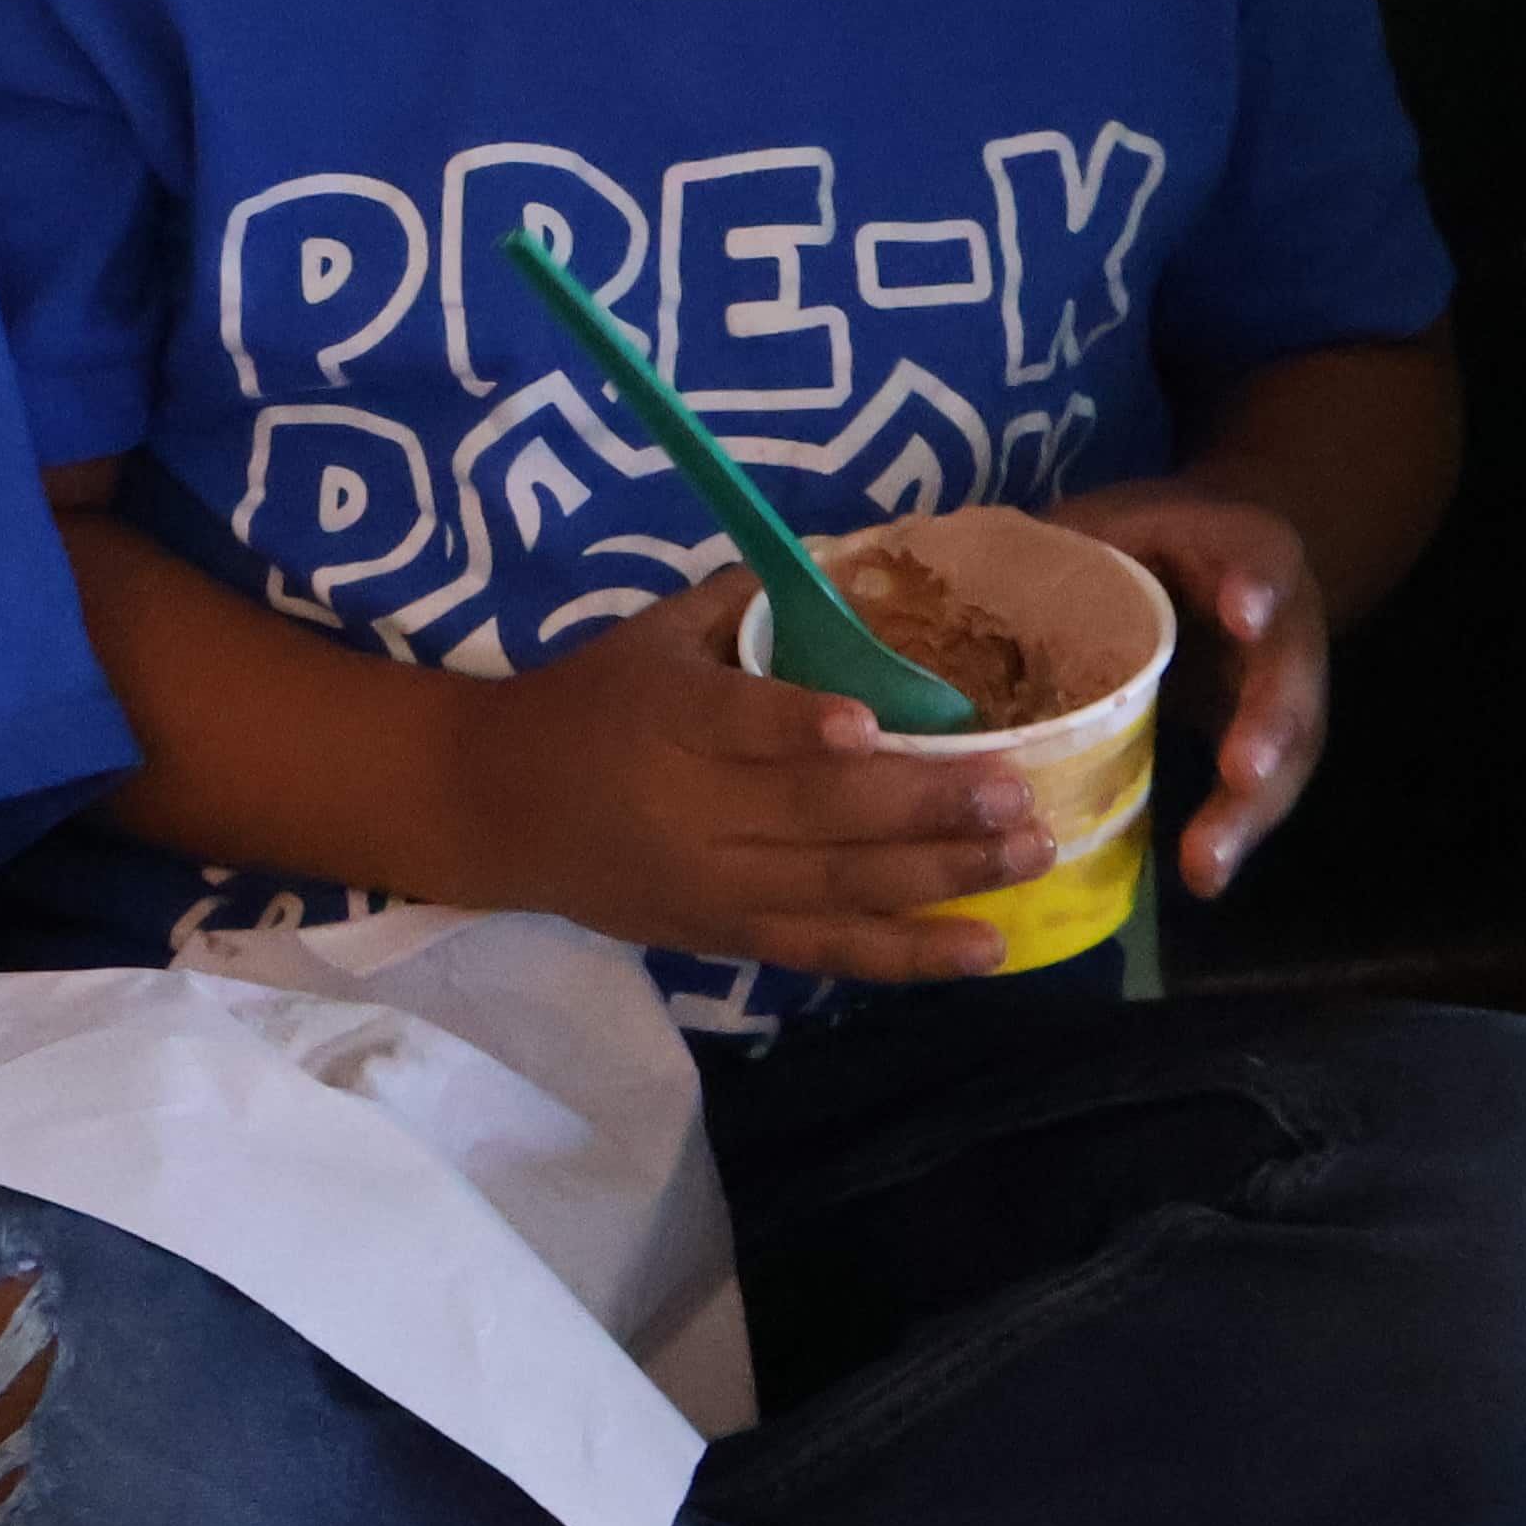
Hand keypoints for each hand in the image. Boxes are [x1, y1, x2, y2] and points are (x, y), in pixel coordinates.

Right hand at [474, 580, 1058, 977]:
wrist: (496, 807)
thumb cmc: (589, 703)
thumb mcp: (651, 636)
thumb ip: (746, 606)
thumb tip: (857, 571)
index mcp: (667, 717)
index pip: (735, 725)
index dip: (798, 728)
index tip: (867, 724)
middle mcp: (692, 811)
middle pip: (814, 816)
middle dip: (924, 807)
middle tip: (1016, 794)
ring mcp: (715, 884)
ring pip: (839, 887)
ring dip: (943, 875)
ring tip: (1029, 854)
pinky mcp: (727, 936)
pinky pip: (828, 949)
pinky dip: (909, 953)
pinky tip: (987, 946)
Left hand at [1046, 481, 1328, 896]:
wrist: (1225, 562)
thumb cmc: (1152, 541)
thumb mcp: (1112, 525)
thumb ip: (1062, 550)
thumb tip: (949, 578)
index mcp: (1243, 550)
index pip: (1258, 561)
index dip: (1252, 586)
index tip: (1241, 613)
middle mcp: (1282, 625)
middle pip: (1288, 679)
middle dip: (1265, 729)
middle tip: (1240, 773)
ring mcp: (1284, 689)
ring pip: (1287, 752)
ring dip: (1249, 811)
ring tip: (1206, 864)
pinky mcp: (1267, 741)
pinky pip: (1260, 791)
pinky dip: (1233, 834)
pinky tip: (1202, 877)